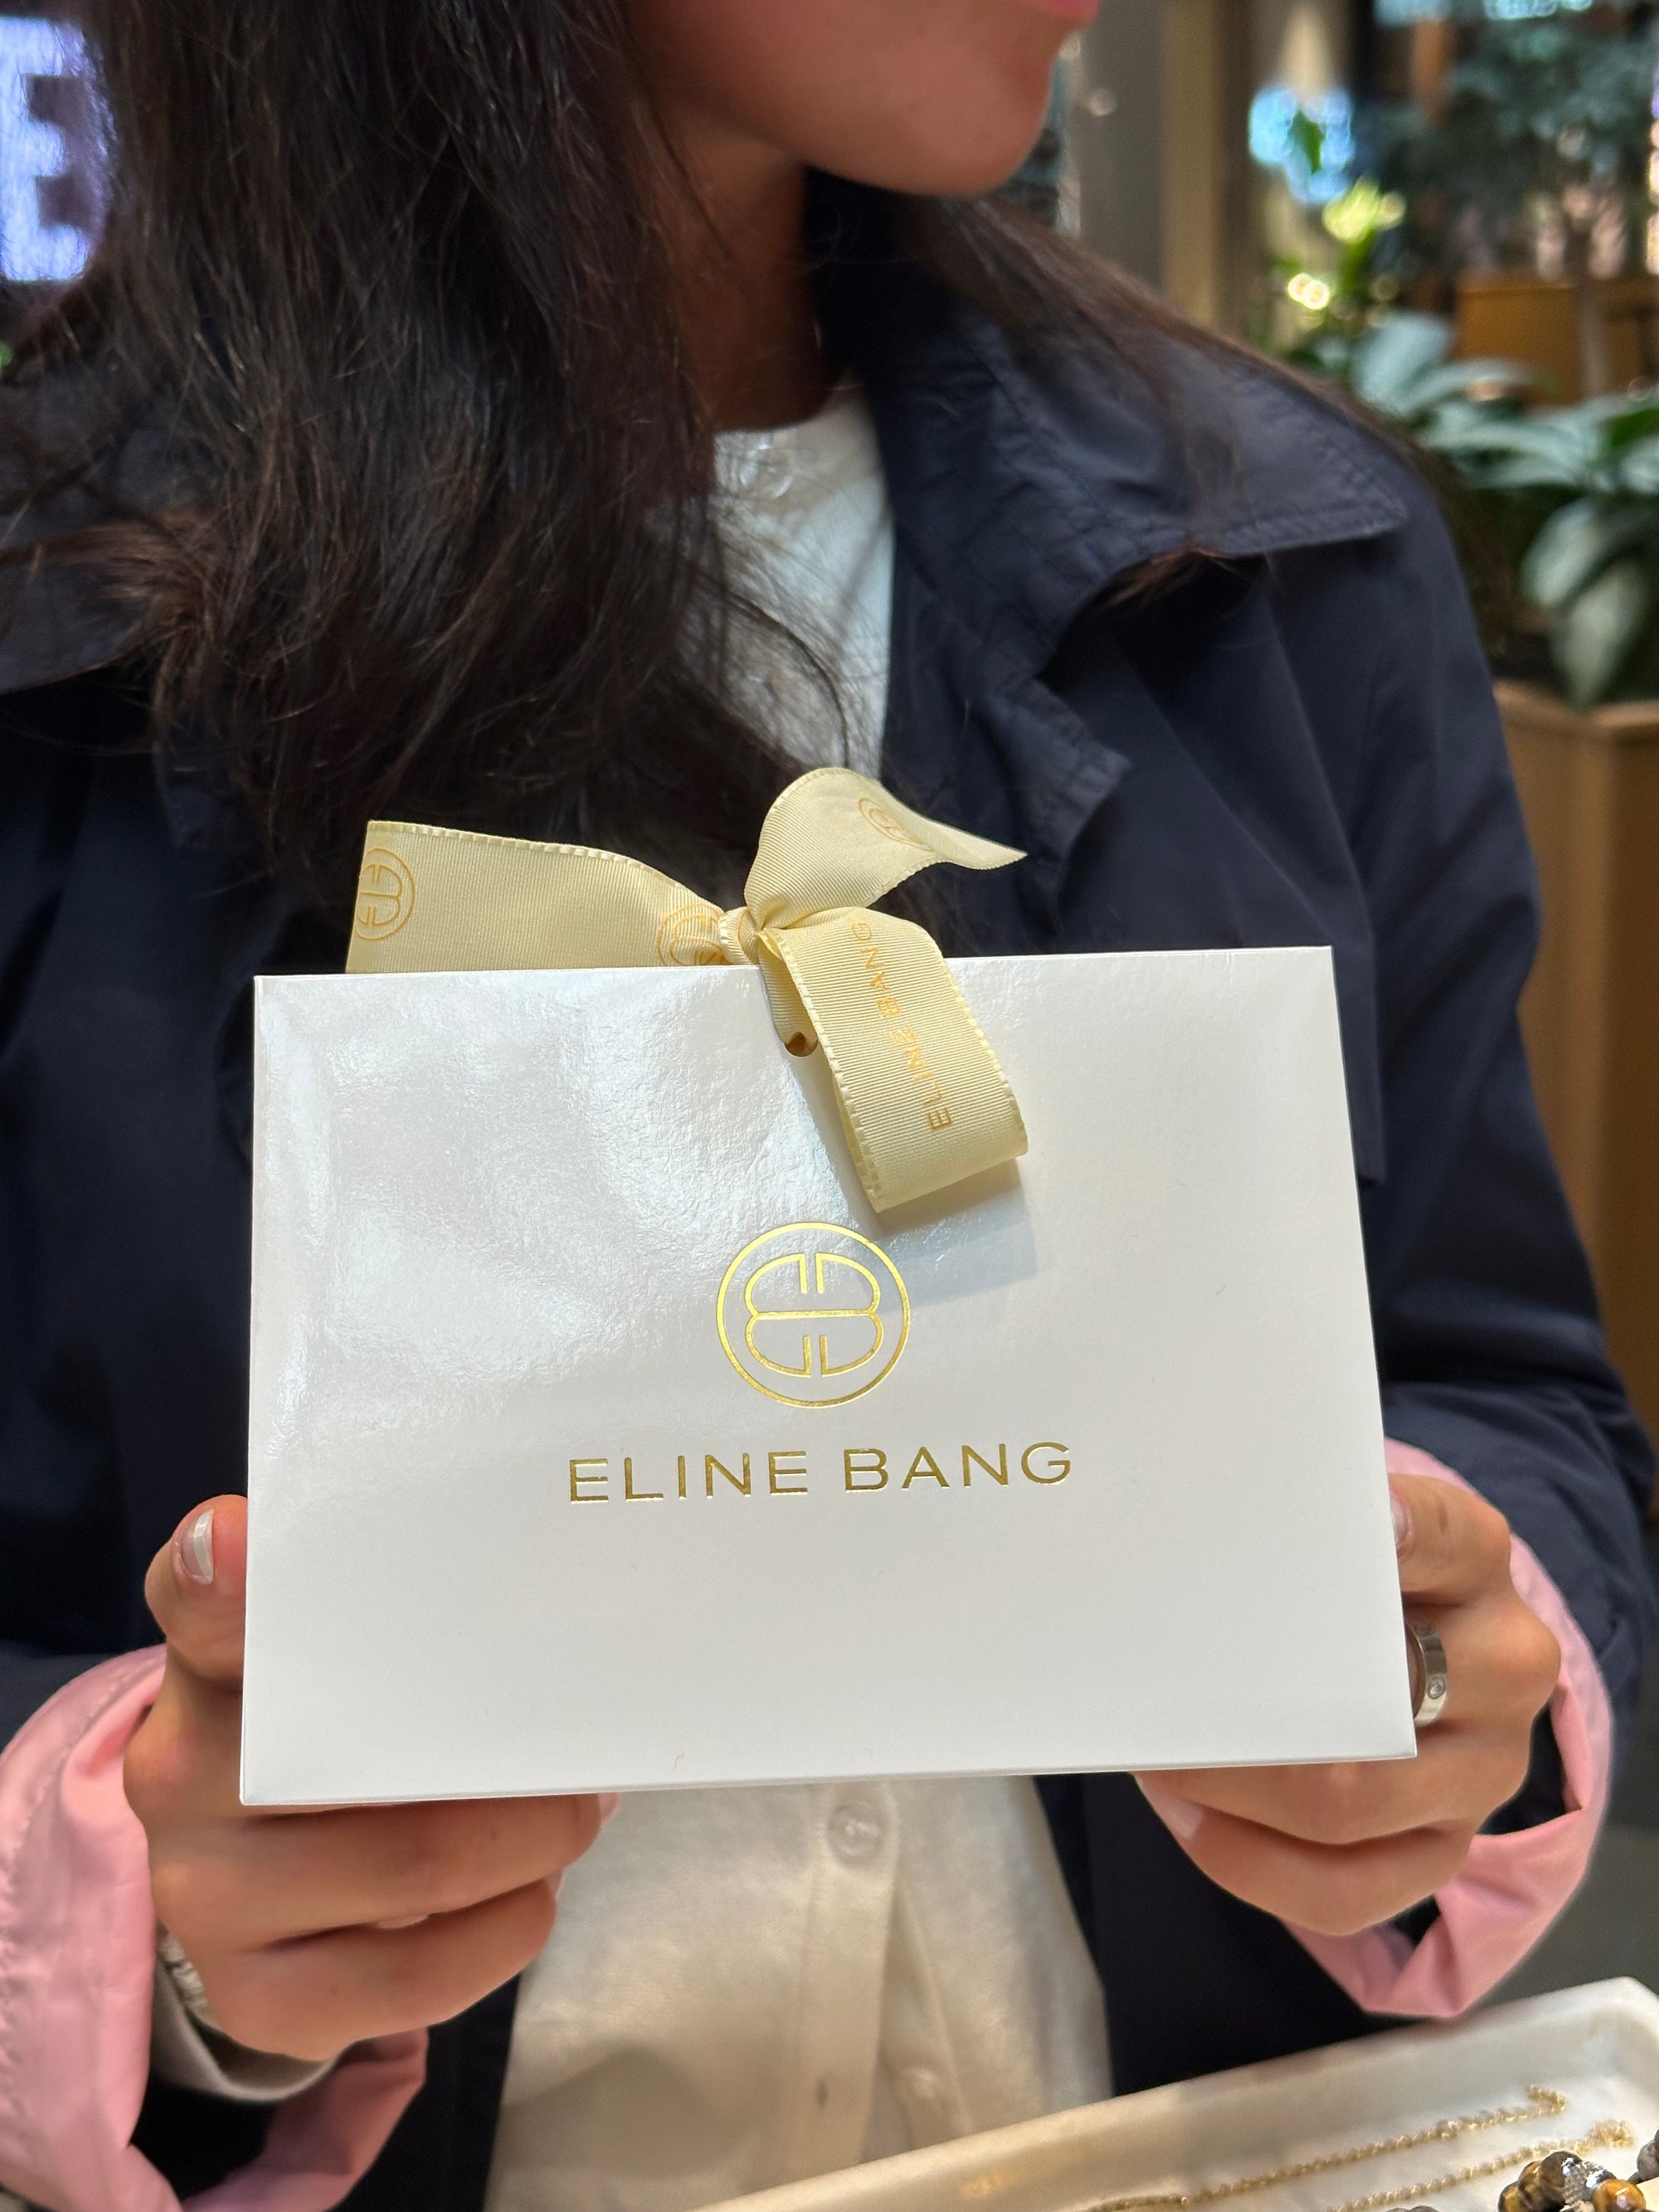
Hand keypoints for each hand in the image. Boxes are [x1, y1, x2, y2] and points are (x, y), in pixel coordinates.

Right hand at [124, 1497, 604, 2062]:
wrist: (256, 1874)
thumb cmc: (333, 1729)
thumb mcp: (340, 1656)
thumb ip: (392, 1607)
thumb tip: (533, 1591)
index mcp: (207, 1663)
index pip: (199, 1602)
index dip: (218, 1572)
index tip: (236, 1537)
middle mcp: (179, 1777)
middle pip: (365, 1749)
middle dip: (503, 1750)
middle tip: (574, 1739)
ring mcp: (206, 1897)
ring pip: (415, 1867)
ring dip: (532, 1841)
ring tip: (569, 1814)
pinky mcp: (256, 1999)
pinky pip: (416, 1980)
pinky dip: (507, 1930)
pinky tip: (528, 1893)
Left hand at [1136, 1472, 1560, 1936]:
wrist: (1421, 1644)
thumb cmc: (1349, 1576)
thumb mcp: (1345, 1525)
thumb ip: (1299, 1523)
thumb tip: (1203, 1534)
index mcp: (1472, 1557)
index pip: (1439, 1534)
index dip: (1395, 1531)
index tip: (1358, 1526)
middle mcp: (1502, 1664)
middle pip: (1376, 1694)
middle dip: (1248, 1704)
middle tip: (1160, 1689)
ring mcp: (1485, 1767)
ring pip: (1346, 1805)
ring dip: (1229, 1790)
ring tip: (1158, 1759)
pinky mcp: (1448, 1848)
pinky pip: (1344, 1892)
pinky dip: (1249, 1863)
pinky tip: (1190, 1819)